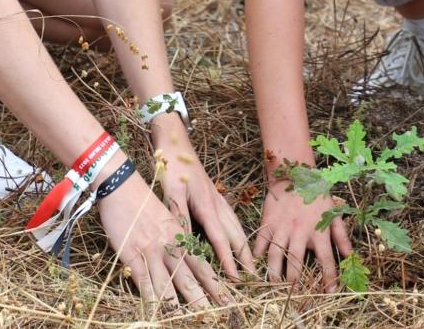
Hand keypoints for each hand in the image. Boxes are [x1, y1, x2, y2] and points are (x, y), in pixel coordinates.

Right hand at [96, 166, 226, 308]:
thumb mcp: (166, 218)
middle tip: (218, 315)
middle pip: (191, 278)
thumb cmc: (143, 200)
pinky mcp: (132, 254)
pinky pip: (144, 281)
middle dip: (204, 299)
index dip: (216, 283)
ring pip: (169, 284)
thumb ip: (175, 238)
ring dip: (179, 305)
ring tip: (191, 320)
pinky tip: (156, 311)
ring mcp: (152, 251)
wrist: (122, 186)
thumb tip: (182, 260)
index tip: (229, 297)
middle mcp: (170, 245)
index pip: (203, 264)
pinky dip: (151, 298)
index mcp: (181, 236)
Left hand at [153, 125, 255, 279]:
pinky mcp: (215, 196)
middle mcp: (217, 204)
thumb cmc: (172, 167)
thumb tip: (184, 242)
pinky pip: (231, 219)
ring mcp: (218, 200)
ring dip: (244, 246)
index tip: (235, 278)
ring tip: (250, 263)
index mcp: (207, 205)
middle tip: (253, 277)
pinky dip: (238, 234)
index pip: (220, 240)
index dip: (227, 261)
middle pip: (236, 236)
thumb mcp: (171, 192)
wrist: (176, 144)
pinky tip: (237, 239)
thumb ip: (179, 216)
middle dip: (245, 257)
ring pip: (236, 227)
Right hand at [253, 181, 352, 290]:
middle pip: (297, 263)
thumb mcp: (334, 214)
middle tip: (293, 295)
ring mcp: (282, 228)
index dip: (329, 278)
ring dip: (275, 274)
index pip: (326, 260)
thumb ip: (342, 236)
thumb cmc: (316, 196)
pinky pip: (261, 243)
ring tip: (275, 285)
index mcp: (319, 231)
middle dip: (295, 282)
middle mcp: (300, 232)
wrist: (293, 175)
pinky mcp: (268, 223)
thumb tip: (351, 256)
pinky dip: (258, 256)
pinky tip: (257, 266)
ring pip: (276, 256)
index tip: (329, 291)